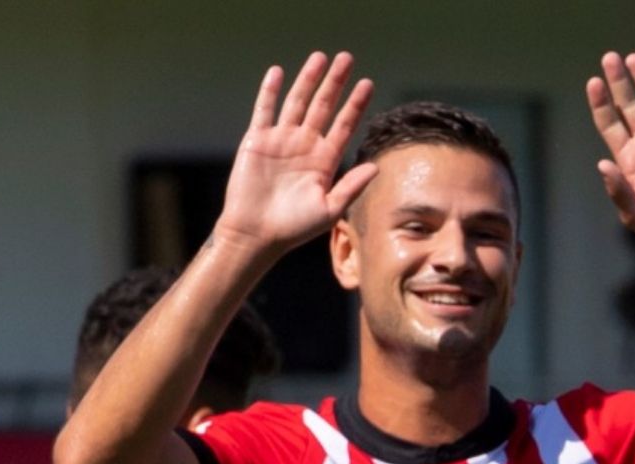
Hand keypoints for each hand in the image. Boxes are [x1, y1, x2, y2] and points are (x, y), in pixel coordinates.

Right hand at [216, 52, 376, 254]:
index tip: (368, 83)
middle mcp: (305, 145)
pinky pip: (264, 110)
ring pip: (297, 102)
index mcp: (324, 160)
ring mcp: (281, 140)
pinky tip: (278, 72)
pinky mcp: (258, 140)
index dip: (355, 104)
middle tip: (347, 58)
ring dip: (308, 80)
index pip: (344, 125)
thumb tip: (376, 167)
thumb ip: (351, 187)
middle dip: (335, 82)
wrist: (257, 234)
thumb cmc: (294, 228)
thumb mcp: (329, 209)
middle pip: (323, 106)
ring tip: (320, 57)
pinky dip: (269, 91)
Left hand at [587, 52, 634, 264]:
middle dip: (618, 83)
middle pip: (629, 107)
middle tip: (609, 58)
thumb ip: (618, 190)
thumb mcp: (634, 214)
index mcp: (629, 160)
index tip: (594, 83)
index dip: (601, 104)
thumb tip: (601, 163)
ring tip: (633, 58)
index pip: (610, 124)